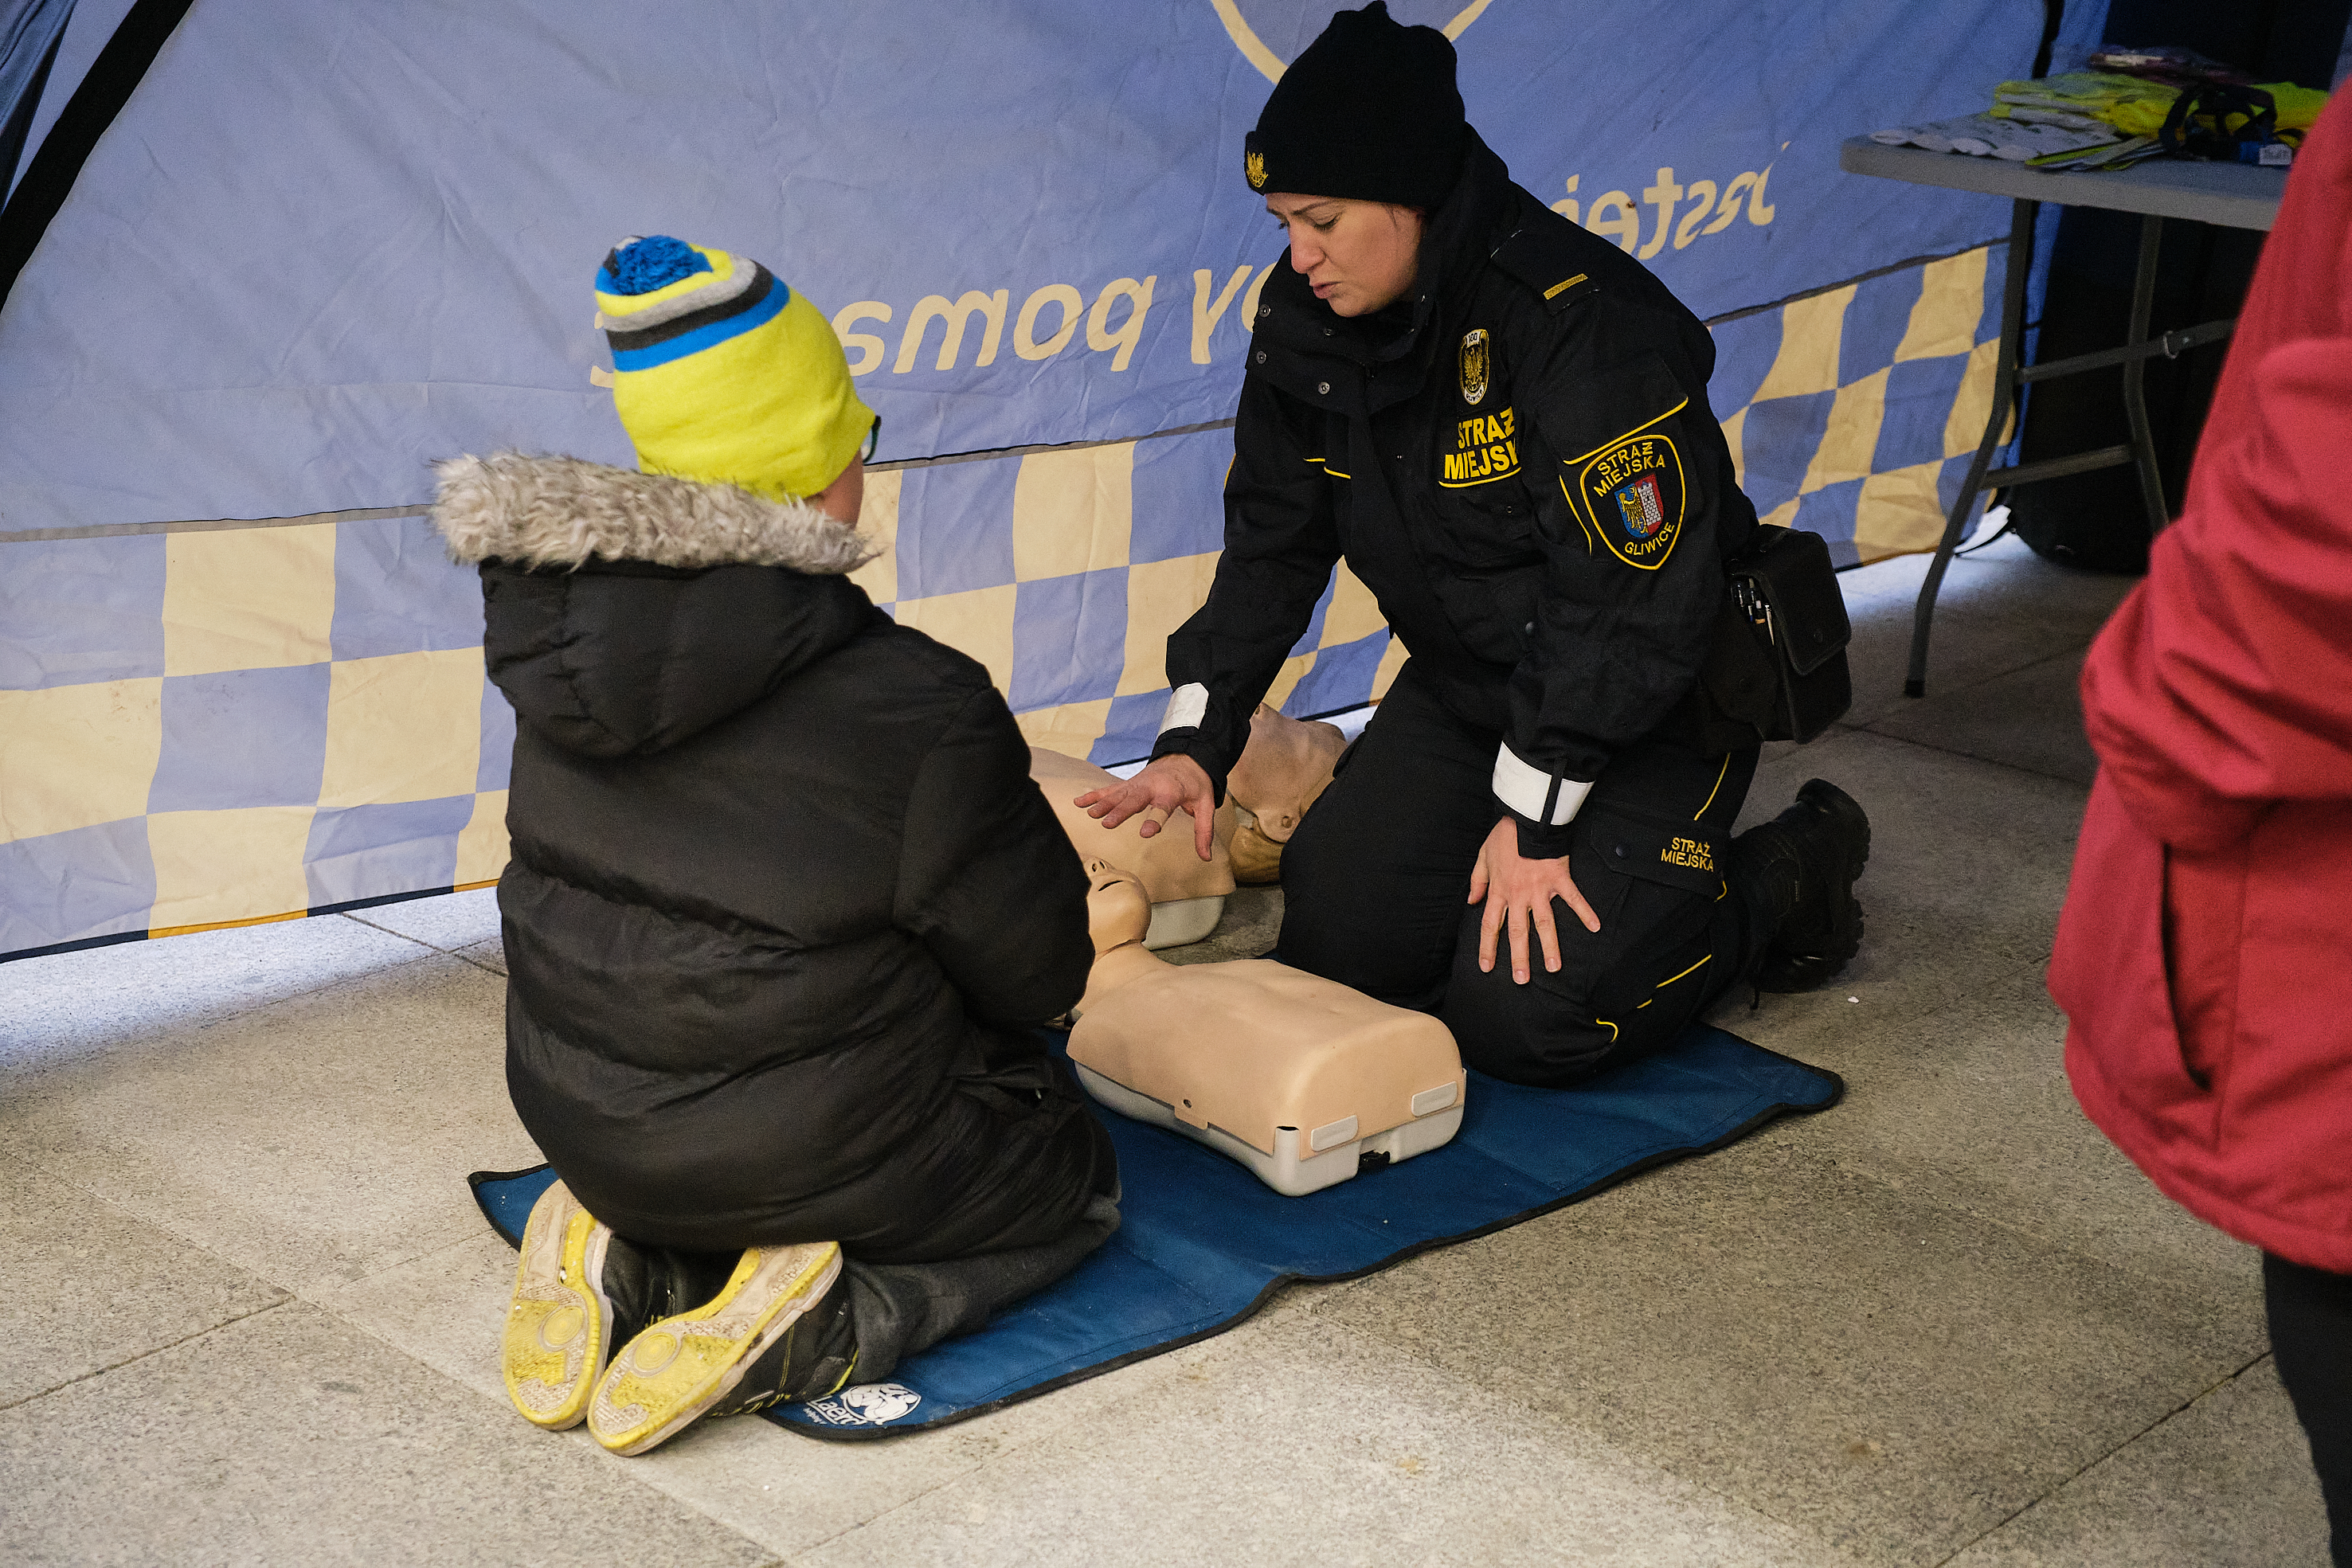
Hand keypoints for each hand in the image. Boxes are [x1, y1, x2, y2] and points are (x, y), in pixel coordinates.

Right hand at [1072, 755, 1218, 862]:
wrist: (1185, 757)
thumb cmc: (1195, 783)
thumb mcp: (1206, 804)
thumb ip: (1203, 831)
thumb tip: (1206, 857)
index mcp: (1171, 792)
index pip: (1162, 808)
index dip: (1154, 820)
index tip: (1145, 833)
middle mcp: (1151, 787)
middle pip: (1134, 800)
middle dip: (1120, 811)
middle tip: (1107, 824)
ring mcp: (1137, 784)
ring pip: (1118, 794)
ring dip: (1104, 803)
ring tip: (1090, 814)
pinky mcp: (1129, 784)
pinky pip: (1110, 789)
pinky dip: (1094, 795)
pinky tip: (1079, 802)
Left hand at [1468, 817, 1600, 983]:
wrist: (1528, 817)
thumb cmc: (1504, 836)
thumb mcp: (1483, 856)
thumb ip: (1478, 881)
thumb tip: (1472, 901)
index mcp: (1499, 891)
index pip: (1490, 925)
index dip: (1488, 947)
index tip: (1487, 967)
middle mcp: (1519, 895)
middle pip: (1517, 932)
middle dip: (1519, 957)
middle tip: (1521, 980)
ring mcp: (1540, 889)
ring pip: (1544, 924)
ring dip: (1549, 947)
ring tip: (1554, 968)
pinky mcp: (1559, 879)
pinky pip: (1574, 899)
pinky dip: (1585, 912)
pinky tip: (1595, 927)